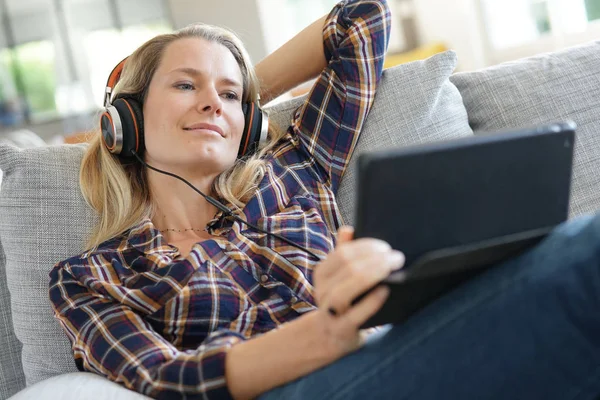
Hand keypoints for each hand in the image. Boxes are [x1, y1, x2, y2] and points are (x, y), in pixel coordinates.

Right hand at [312, 226, 404, 358]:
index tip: (386, 247)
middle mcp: (322, 291)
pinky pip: (355, 315)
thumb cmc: (342, 301)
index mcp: (322, 274)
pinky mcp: (342, 330)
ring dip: (372, 275)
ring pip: (344, 291)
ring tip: (393, 269)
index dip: (365, 247)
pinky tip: (386, 290)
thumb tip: (349, 229)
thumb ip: (343, 253)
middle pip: (346, 268)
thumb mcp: (339, 277)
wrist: (329, 337)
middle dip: (374, 259)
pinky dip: (371, 302)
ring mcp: (330, 312)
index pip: (342, 253)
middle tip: (397, 257)